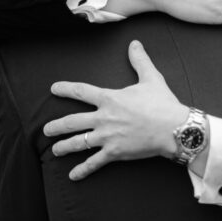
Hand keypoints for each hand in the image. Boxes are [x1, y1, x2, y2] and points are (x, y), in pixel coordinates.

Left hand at [44, 41, 188, 180]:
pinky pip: (95, 162)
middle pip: (72, 121)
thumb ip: (140, 61)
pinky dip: (83, 170)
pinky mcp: (115, 152)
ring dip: (64, 147)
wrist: (175, 128)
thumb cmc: (164, 104)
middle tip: (46, 130)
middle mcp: (103, 118)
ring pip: (79, 143)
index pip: (81, 91)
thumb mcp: (152, 78)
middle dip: (57, 126)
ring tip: (55, 150)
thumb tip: (135, 44)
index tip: (54, 89)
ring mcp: (107, 137)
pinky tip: (73, 176)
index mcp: (110, 98)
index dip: (65, 89)